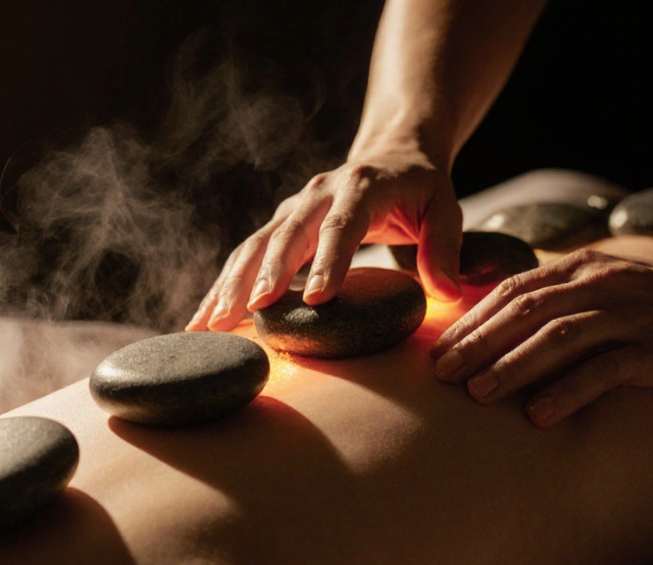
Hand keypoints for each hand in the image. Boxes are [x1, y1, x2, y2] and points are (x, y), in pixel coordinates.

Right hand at [187, 148, 463, 331]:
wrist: (393, 150)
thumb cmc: (421, 187)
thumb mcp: (445, 209)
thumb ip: (445, 249)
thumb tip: (447, 293)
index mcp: (362, 186)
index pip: (343, 225)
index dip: (329, 261)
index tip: (318, 298)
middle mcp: (319, 193)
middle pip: (286, 235)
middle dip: (264, 276)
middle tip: (246, 313)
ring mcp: (294, 209)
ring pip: (255, 246)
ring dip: (229, 285)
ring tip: (207, 325)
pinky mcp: (280, 226)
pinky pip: (246, 256)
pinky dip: (225, 287)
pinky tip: (205, 320)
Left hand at [430, 248, 652, 426]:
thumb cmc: (652, 299)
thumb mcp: (598, 285)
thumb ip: (553, 298)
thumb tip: (493, 325)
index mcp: (577, 270)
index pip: (511, 291)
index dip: (470, 320)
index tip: (436, 350)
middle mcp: (596, 287)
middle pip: (524, 312)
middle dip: (478, 343)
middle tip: (442, 375)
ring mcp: (626, 317)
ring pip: (558, 337)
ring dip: (512, 366)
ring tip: (477, 394)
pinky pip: (605, 370)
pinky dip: (568, 391)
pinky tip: (538, 414)